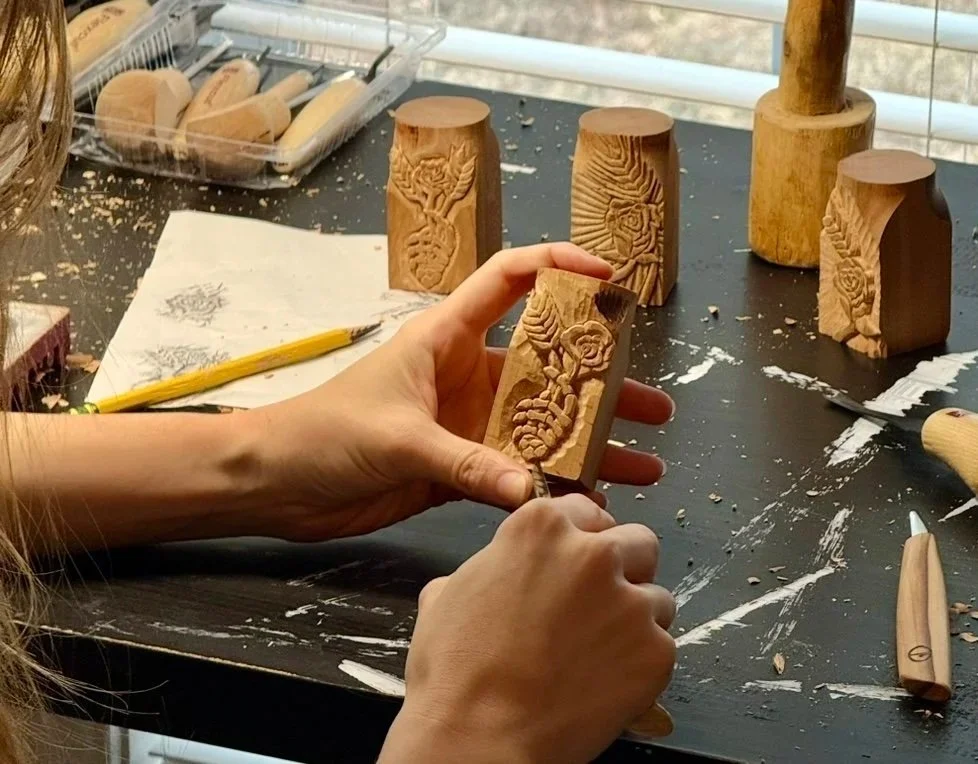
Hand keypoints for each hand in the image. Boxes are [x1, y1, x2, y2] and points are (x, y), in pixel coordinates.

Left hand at [249, 243, 674, 540]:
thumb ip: (465, 464)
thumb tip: (532, 491)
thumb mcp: (397, 438)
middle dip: (603, 385)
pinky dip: (550, 487)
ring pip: (542, 428)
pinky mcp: (460, 469)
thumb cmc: (323, 433)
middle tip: (655, 406)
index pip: (510, 279)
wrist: (277, 483)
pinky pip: (518, 474)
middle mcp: (466, 375)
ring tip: (646, 463)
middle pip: (549, 368)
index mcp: (446, 336)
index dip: (559, 266)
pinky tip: (589, 502)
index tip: (609, 275)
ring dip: (589, 445)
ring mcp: (467, 424)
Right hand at [378, 494, 676, 763]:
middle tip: (598, 603)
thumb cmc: (457, 671)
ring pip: (656, 596)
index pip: (585, 510)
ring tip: (600, 651)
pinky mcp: (656, 651)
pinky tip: (606, 679)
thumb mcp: (448, 593)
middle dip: (623, 568)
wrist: (481, 736)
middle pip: (636, 542)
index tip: (578, 560)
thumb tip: (494, 577)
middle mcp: (593, 554)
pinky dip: (641, 662)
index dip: (581, 539)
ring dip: (635, 617)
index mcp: (542, 528)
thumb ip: (488, 568)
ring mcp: (630, 602)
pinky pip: (662, 646)